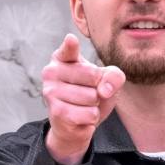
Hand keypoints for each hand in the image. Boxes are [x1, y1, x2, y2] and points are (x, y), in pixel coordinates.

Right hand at [41, 33, 125, 163]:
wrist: (75, 125)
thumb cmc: (89, 95)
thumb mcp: (106, 80)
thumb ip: (114, 76)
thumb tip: (104, 90)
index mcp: (62, 58)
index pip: (69, 49)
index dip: (71, 45)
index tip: (71, 40)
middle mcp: (51, 71)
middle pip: (93, 76)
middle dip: (98, 89)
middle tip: (86, 94)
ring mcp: (51, 92)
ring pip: (92, 97)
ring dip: (94, 106)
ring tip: (82, 106)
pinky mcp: (56, 111)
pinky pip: (89, 114)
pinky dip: (91, 119)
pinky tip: (80, 118)